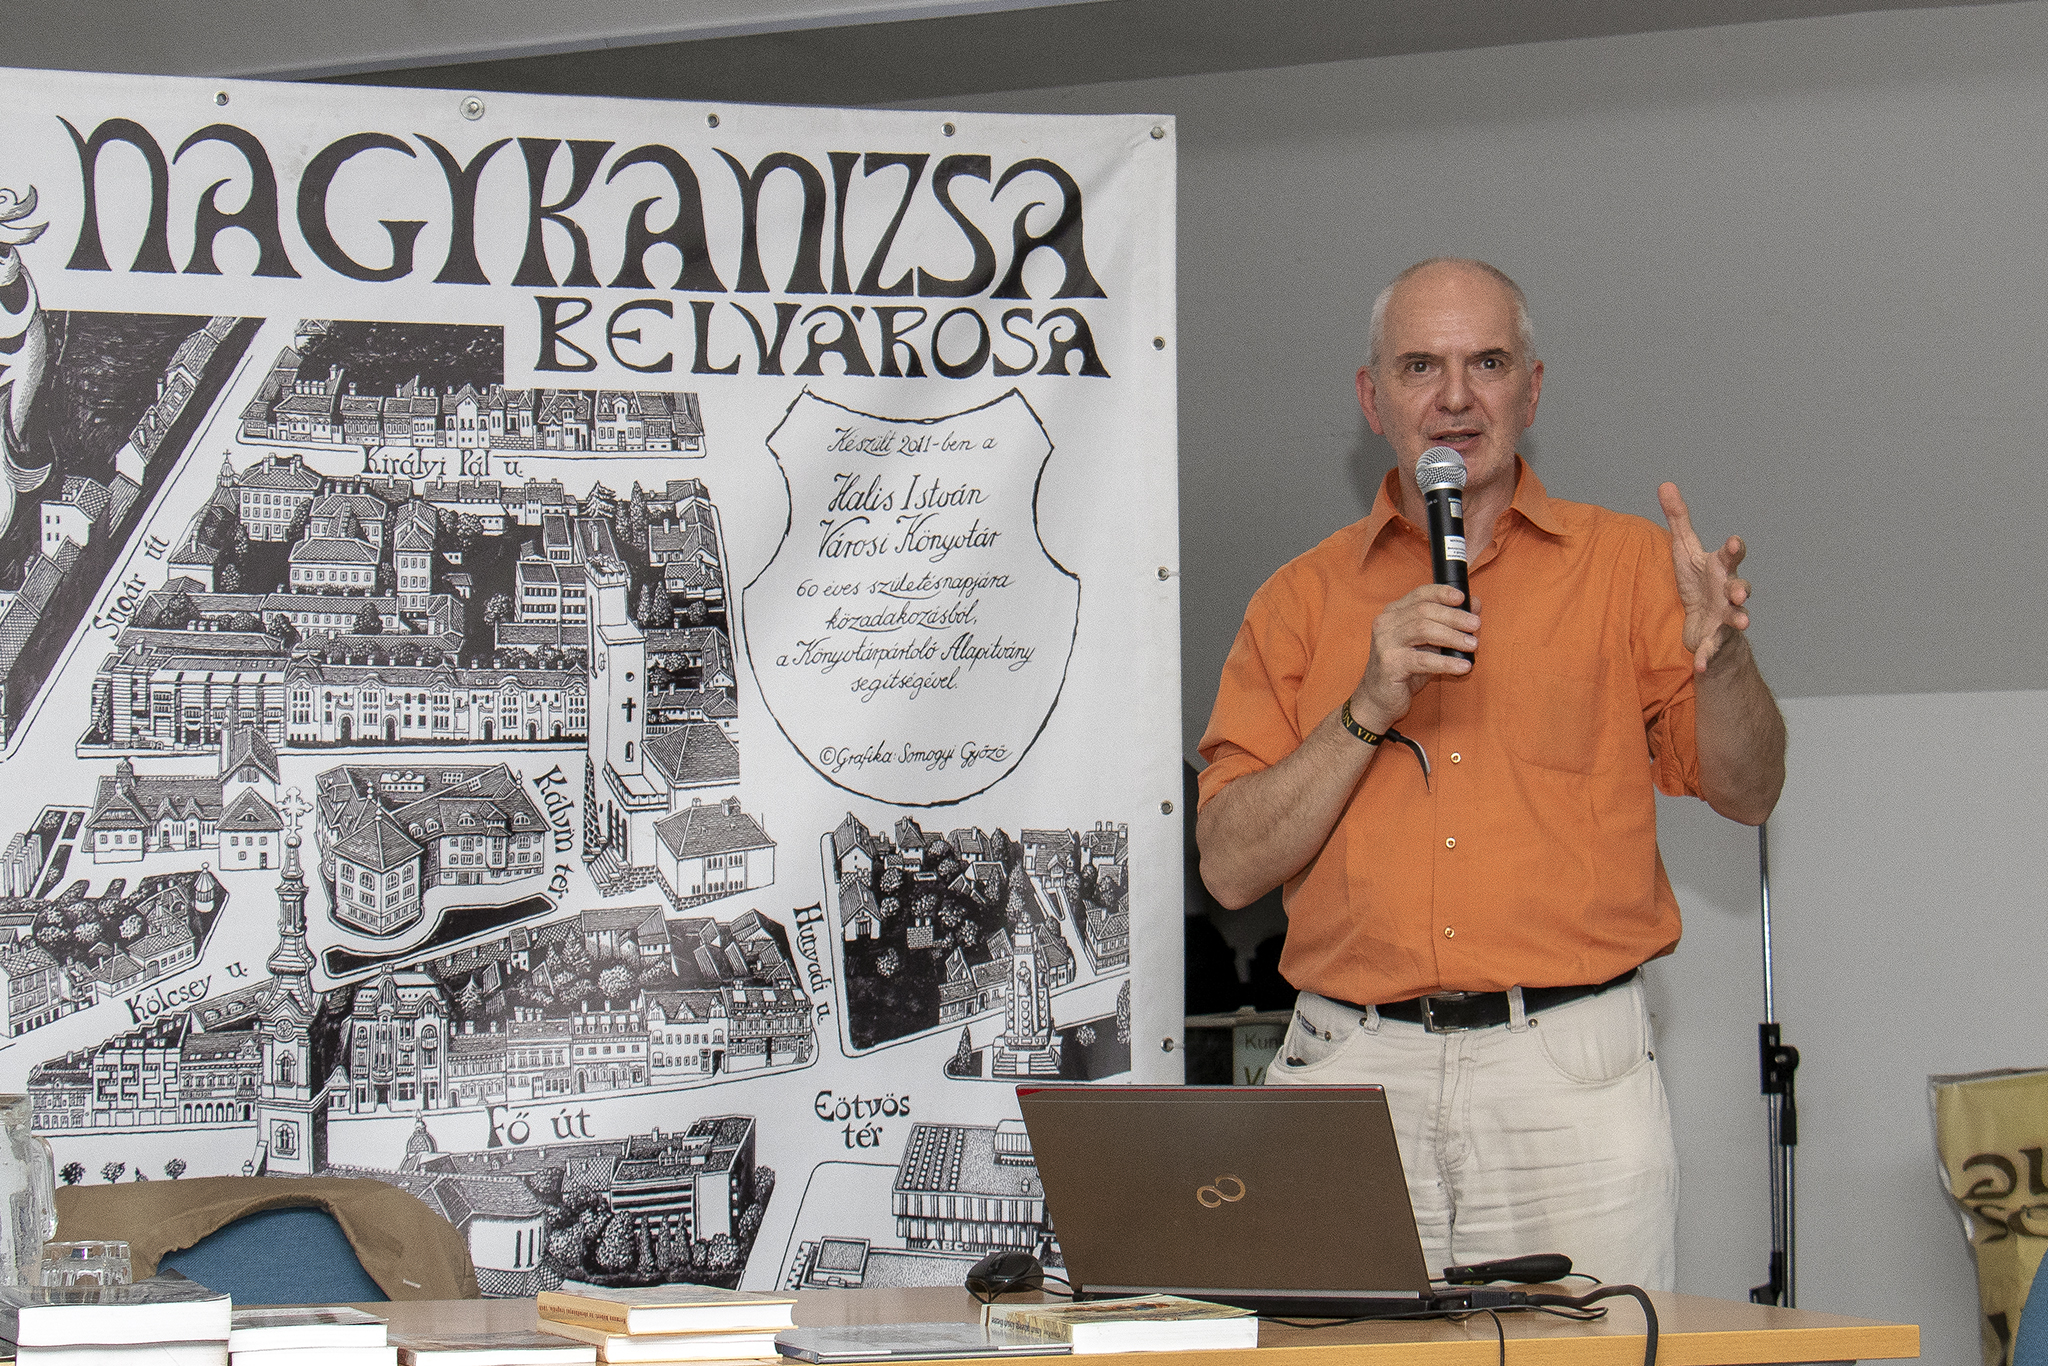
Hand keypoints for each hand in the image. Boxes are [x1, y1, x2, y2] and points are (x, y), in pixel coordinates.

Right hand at [1350, 582, 1477, 729]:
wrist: (1379, 698)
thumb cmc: (1405, 668)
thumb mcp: (1428, 643)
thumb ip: (1448, 623)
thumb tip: (1475, 604)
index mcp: (1393, 613)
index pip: (1419, 594)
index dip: (1441, 593)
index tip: (1462, 598)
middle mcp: (1385, 624)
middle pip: (1424, 611)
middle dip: (1454, 617)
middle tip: (1475, 625)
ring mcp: (1385, 643)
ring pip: (1423, 630)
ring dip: (1452, 636)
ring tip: (1472, 645)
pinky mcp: (1389, 664)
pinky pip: (1423, 660)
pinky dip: (1446, 662)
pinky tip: (1462, 666)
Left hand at [1658, 481, 1751, 673]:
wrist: (1706, 623)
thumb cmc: (1698, 581)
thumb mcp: (1684, 550)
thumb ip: (1679, 519)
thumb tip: (1665, 484)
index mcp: (1721, 569)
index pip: (1733, 556)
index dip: (1734, 549)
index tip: (1733, 543)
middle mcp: (1729, 592)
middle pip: (1741, 588)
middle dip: (1742, 588)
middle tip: (1740, 591)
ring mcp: (1726, 617)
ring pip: (1738, 619)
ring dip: (1740, 619)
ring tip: (1743, 621)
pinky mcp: (1716, 641)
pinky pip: (1714, 651)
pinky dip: (1708, 658)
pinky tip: (1700, 666)